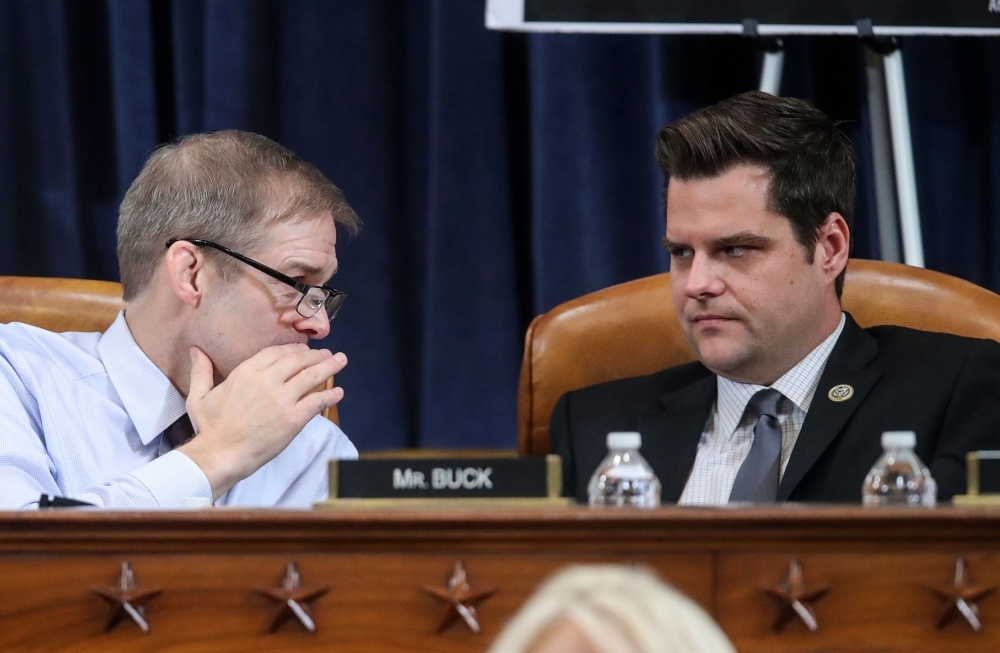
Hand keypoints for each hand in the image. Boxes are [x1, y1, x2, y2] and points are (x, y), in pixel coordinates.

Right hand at [178, 343, 346, 498]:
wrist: (220, 454)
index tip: (303, 350)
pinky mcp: (293, 418)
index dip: (294, 349)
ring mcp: (282, 399)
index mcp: (246, 372)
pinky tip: (338, 392)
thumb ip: (201, 371)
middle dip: (316, 355)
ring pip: (311, 376)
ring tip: (340, 362)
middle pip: (298, 360)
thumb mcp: (199, 396)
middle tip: (328, 354)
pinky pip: (317, 401)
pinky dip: (330, 395)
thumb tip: (196, 350)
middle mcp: (267, 380)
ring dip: (329, 367)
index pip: (277, 352)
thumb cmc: (209, 428)